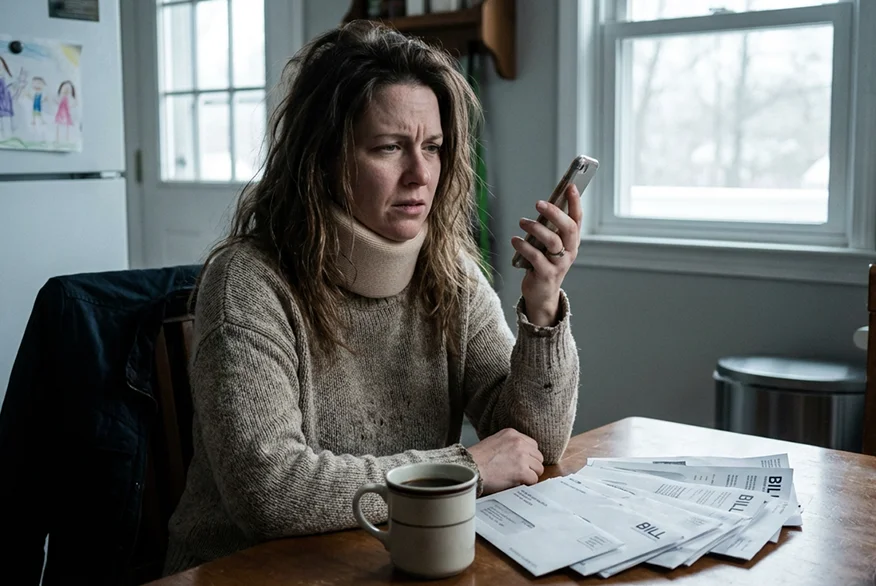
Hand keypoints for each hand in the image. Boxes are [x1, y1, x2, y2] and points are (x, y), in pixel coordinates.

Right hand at [466, 428, 544, 494]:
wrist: (469, 468)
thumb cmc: (476, 459)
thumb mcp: (494, 441)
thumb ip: (508, 444)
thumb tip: (519, 455)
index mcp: (512, 433)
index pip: (532, 445)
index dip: (528, 456)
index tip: (522, 463)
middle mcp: (519, 442)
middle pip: (538, 456)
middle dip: (531, 466)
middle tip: (521, 472)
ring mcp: (522, 456)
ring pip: (538, 468)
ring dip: (530, 475)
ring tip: (517, 478)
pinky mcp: (522, 471)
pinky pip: (534, 479)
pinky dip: (526, 484)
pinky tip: (515, 483)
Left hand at [511, 184, 582, 325]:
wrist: (541, 295)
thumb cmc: (543, 264)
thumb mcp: (549, 246)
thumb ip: (548, 230)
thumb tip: (542, 206)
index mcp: (572, 243)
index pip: (577, 219)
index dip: (575, 202)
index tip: (569, 186)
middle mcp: (569, 252)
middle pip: (568, 229)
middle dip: (555, 213)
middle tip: (538, 203)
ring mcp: (559, 264)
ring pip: (552, 242)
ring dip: (536, 228)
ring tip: (522, 222)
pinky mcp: (546, 274)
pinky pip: (535, 257)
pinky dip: (524, 246)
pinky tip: (514, 240)